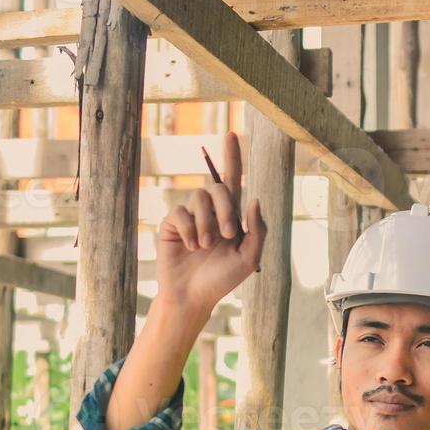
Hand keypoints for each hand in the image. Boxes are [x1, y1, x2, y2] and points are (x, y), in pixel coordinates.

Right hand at [156, 131, 266, 315]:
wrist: (193, 296)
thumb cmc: (222, 280)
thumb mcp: (249, 257)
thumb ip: (257, 230)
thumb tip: (254, 199)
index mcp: (230, 216)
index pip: (232, 179)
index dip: (232, 156)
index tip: (232, 133)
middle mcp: (210, 211)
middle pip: (219, 187)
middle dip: (226, 210)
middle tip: (227, 236)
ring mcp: (189, 216)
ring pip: (199, 197)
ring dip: (207, 223)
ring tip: (206, 247)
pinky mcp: (172, 224)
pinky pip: (181, 212)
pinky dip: (190, 229)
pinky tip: (191, 247)